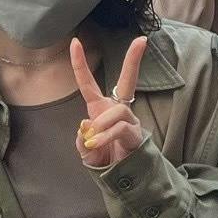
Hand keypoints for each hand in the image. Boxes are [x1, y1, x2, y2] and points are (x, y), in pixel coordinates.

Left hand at [71, 35, 147, 168]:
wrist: (120, 176)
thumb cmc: (103, 157)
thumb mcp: (85, 149)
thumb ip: (82, 138)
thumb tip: (87, 126)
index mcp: (100, 108)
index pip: (88, 83)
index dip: (80, 63)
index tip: (75, 41)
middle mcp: (116, 109)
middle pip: (127, 80)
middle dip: (133, 60)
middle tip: (142, 41)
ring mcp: (129, 120)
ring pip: (118, 111)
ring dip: (103, 125)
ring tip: (94, 141)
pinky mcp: (136, 134)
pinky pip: (120, 128)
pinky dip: (106, 137)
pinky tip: (96, 145)